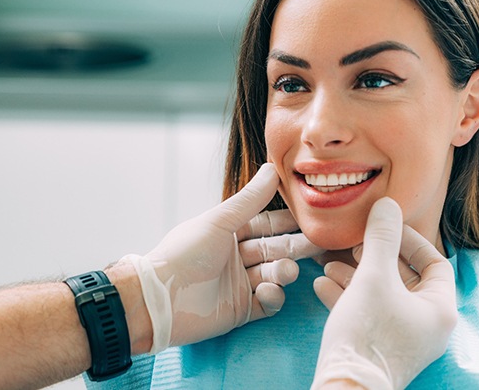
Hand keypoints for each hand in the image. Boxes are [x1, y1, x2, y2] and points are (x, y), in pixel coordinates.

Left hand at [121, 163, 323, 352]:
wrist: (159, 299)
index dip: (287, 221)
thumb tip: (273, 168)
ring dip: (283, 272)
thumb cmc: (185, 253)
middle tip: (319, 243)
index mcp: (230, 232)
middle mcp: (236, 256)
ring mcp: (239, 284)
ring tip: (286, 271)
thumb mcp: (219, 221)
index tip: (310, 216)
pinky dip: (272, 296)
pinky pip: (267, 302)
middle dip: (295, 246)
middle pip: (274, 249)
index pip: (266, 224)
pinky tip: (268, 291)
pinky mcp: (240, 310)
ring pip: (273, 274)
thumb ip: (249, 199)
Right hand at [311, 197, 457, 389]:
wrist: (344, 386)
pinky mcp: (377, 344)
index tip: (384, 229)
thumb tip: (387, 204)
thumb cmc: (367, 331)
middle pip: (403, 277)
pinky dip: (347, 295)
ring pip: (380, 293)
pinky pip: (366, 311)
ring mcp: (400, 335)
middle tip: (353, 245)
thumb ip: (381, 238)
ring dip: (354, 275)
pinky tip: (321, 284)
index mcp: (437, 308)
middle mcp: (424, 323)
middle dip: (374, 257)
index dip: (410, 240)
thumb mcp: (373, 276)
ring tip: (329, 263)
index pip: (435, 263)